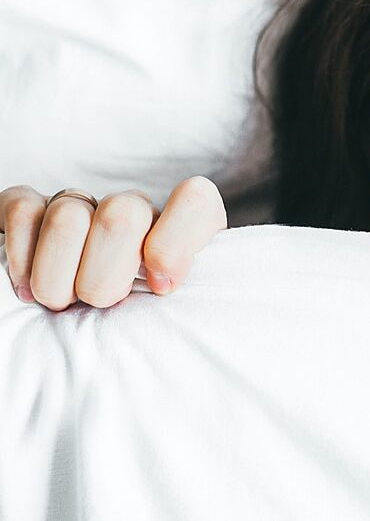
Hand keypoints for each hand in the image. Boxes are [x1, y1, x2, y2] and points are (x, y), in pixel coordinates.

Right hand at [1, 176, 227, 310]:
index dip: (175, 243)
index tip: (160, 287)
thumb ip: (181, 298)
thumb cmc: (137, 320)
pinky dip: (22, 258)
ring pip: (68, 218)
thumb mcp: (172, 314)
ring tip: (62, 302)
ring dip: (58, 278)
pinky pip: (23, 211)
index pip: (195, 201)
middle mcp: (133, 209)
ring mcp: (82, 204)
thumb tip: (164, 285)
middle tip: (100, 304)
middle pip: (122, 216)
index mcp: (180, 229)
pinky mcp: (32, 208)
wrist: (78, 320)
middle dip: (104, 278)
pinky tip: (28, 287)